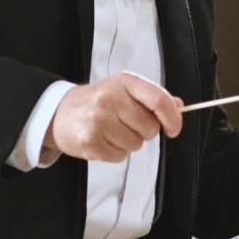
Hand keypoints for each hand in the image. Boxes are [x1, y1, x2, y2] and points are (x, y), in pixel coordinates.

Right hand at [45, 72, 183, 162]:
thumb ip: (152, 98)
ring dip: (128, 143)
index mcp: (124, 82)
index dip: (172, 118)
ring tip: (112, 131)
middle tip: (127, 124)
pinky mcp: (90, 141)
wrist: (60, 112)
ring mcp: (98, 120)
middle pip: (150, 127)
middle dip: (144, 132)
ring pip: (136, 144)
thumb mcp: (125, 90)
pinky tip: (103, 140)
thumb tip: (178, 107)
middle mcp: (110, 98)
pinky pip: (119, 156)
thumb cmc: (97, 101)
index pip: (158, 99)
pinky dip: (115, 153)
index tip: (174, 129)